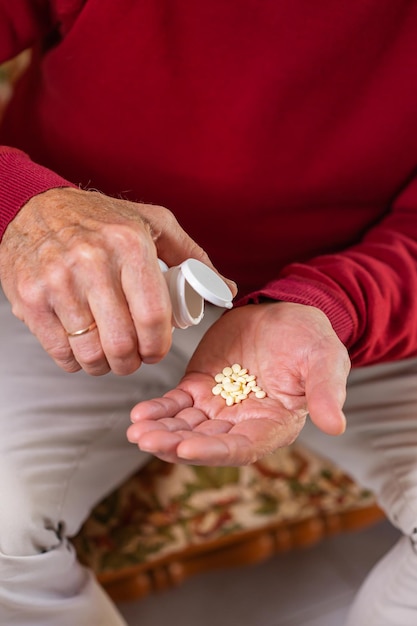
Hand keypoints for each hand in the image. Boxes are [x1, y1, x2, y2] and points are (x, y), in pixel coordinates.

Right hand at [0, 187, 235, 374]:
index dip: (159, 346)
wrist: (37, 208)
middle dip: (132, 363)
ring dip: (104, 366)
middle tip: (133, 360)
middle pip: (122, 342)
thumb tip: (225, 289)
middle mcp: (91, 262)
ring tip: (108, 357)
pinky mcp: (30, 298)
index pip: (153, 316)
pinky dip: (74, 362)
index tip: (156, 351)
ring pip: (89, 352)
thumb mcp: (153, 223)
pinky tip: (81, 350)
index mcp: (128, 244)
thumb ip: (191, 255)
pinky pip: (59, 351)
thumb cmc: (102, 219)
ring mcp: (56, 281)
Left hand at [128, 302, 349, 464]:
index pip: (239, 448)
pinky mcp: (199, 387)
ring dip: (161, 431)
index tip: (186, 449)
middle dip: (174, 444)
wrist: (284, 313)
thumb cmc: (309, 339)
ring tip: (136, 429)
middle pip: (204, 442)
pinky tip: (140, 413)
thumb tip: (336, 425)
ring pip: (184, 426)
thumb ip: (326, 392)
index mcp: (271, 426)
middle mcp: (240, 424)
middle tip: (146, 440)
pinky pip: (176, 403)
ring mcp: (217, 407)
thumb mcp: (325, 360)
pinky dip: (159, 409)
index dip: (212, 452)